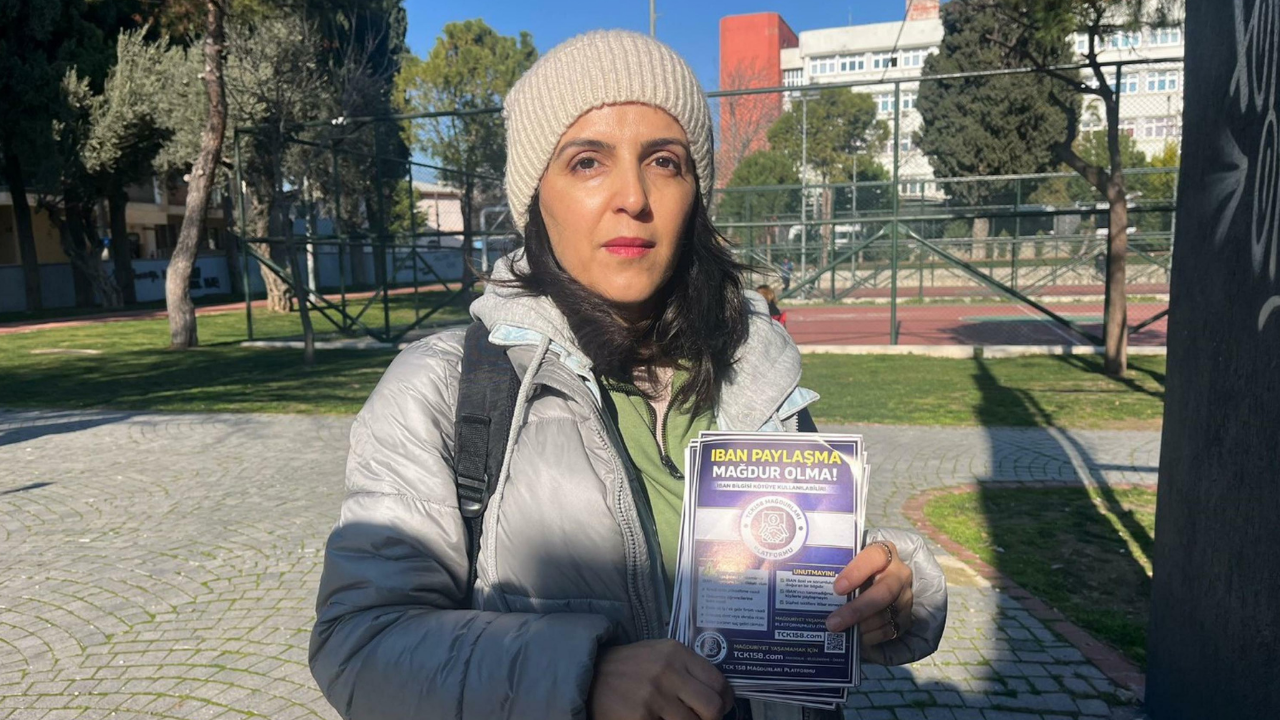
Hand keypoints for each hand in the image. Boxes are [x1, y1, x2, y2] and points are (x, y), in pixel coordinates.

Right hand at [588, 639, 734, 719]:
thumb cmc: (630, 667)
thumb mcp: (659, 654)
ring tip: (677, 718)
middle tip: (704, 719)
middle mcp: (667, 672)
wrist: (589, 675)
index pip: (718, 681)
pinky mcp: (640, 718)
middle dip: (712, 719)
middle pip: (712, 707)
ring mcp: (653, 697)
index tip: (723, 706)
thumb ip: (687, 668)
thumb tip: (720, 693)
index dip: (726, 700)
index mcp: (675, 653)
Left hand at [825, 540, 913, 647]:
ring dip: (861, 626)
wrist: (883, 578)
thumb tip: (812, 585)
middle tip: (833, 622)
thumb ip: (838, 568)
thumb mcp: (851, 560)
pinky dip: (871, 636)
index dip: (856, 572)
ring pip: (886, 614)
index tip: (837, 588)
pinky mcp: (906, 617)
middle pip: (884, 592)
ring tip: (840, 632)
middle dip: (857, 610)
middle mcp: (899, 574)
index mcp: (884, 553)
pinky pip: (890, 630)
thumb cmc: (858, 568)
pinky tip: (855, 638)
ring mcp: (905, 596)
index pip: (874, 557)